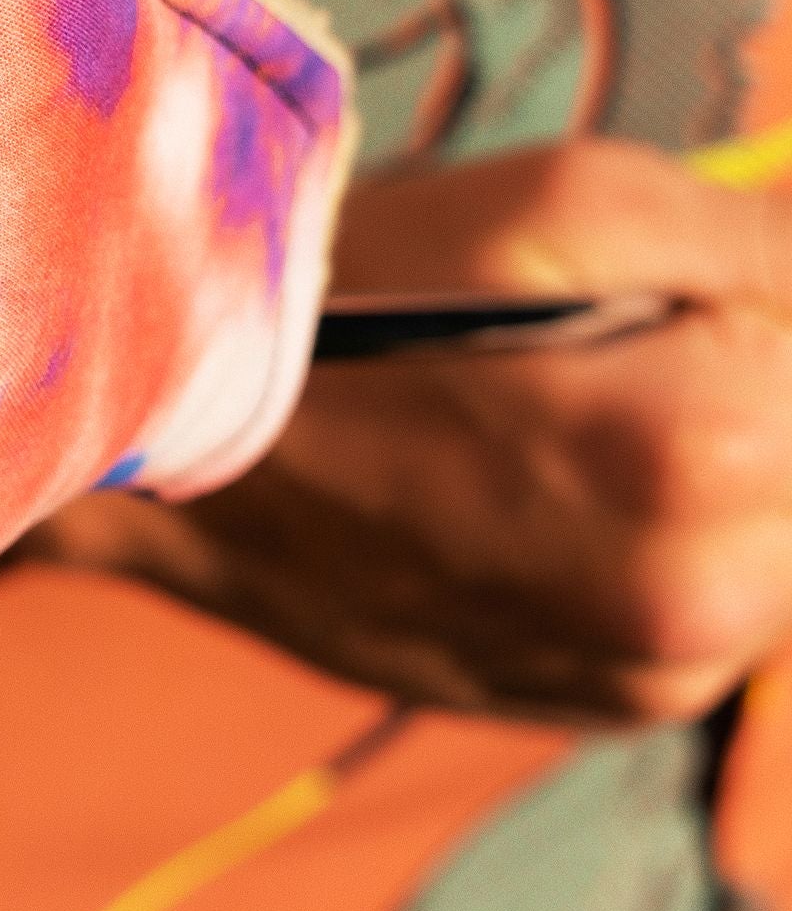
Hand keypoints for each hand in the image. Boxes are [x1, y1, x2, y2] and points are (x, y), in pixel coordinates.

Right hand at [32, 140, 791, 722]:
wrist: (179, 441)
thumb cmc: (363, 293)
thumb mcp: (573, 201)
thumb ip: (768, 246)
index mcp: (699, 452)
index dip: (770, 313)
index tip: (676, 310)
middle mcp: (690, 602)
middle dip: (758, 398)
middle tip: (622, 352)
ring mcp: (640, 676)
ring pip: (782, 557)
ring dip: (732, 485)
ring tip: (583, 423)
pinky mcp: (595, 709)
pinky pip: (711, 623)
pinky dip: (672, 552)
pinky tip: (560, 498)